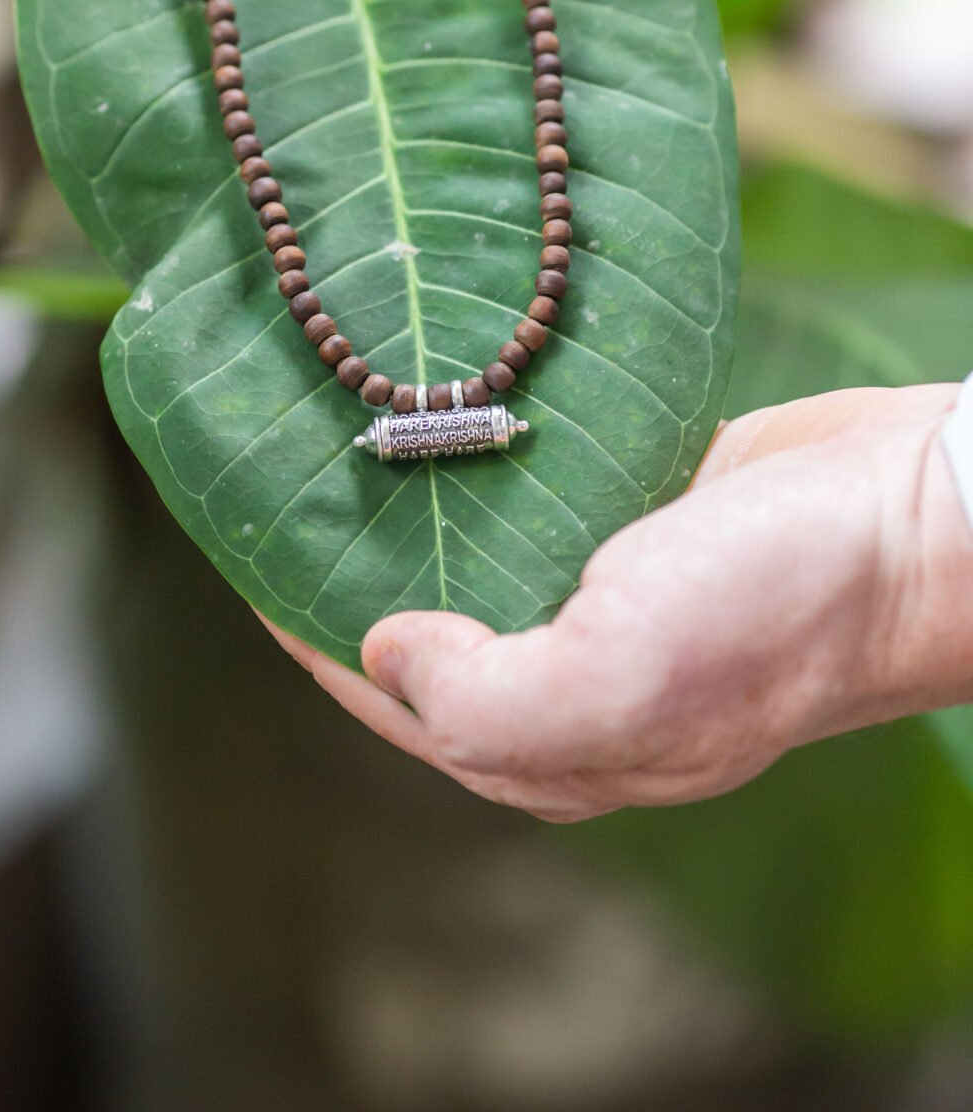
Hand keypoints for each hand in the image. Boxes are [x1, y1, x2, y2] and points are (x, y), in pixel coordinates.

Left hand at [264, 385, 972, 819]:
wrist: (914, 521)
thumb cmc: (777, 609)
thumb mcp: (614, 679)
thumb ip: (481, 698)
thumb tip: (385, 653)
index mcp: (560, 742)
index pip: (398, 703)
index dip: (315, 637)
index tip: (251, 562)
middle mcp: (579, 674)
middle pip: (432, 633)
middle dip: (356, 574)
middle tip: (289, 490)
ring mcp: (617, 592)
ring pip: (484, 560)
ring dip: (420, 513)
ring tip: (350, 445)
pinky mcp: (648, 516)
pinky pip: (542, 497)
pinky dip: (490, 466)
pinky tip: (450, 417)